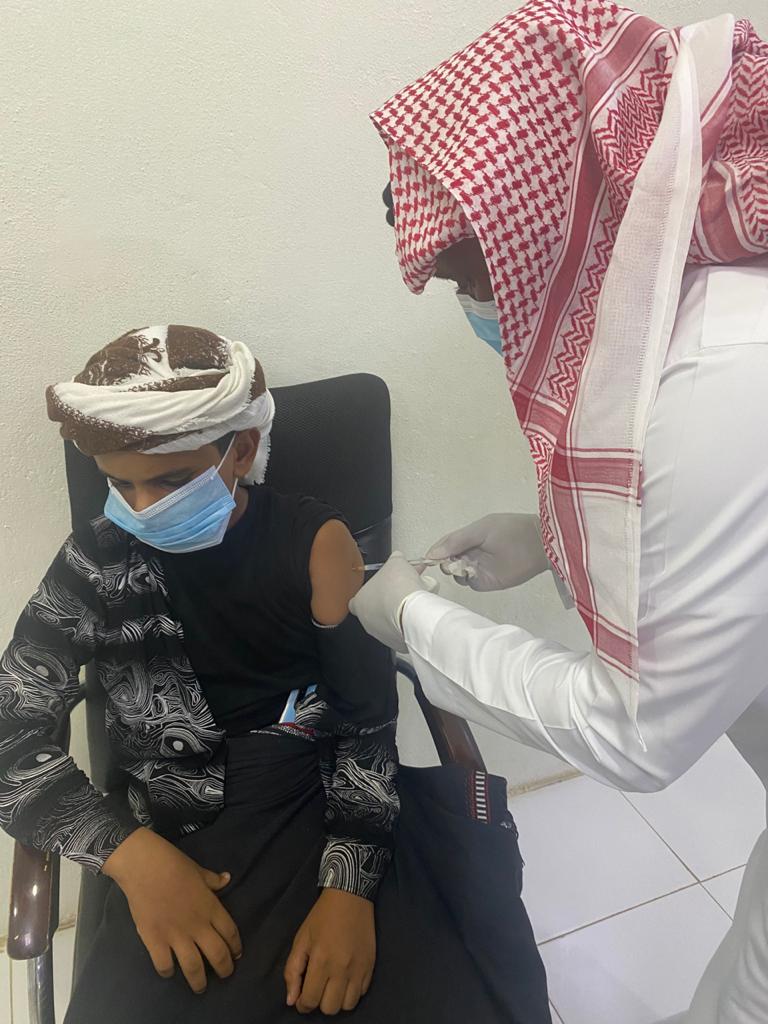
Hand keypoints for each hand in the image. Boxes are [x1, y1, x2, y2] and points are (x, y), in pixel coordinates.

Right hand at [102, 827, 241, 993]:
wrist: (144, 866)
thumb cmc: (174, 864)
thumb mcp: (199, 870)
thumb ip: (214, 880)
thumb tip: (228, 878)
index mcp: (211, 907)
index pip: (230, 933)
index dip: (236, 946)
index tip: (237, 954)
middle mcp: (197, 925)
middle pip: (217, 955)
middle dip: (224, 969)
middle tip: (225, 975)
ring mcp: (176, 935)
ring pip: (194, 967)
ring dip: (199, 980)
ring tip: (201, 987)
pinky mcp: (154, 940)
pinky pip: (165, 964)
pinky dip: (169, 972)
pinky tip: (171, 972)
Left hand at [284, 889, 375, 1014]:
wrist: (350, 897)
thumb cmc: (322, 917)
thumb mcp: (301, 939)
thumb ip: (292, 971)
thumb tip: (291, 1000)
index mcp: (321, 961)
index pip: (310, 1001)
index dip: (301, 1004)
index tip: (301, 997)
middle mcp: (342, 969)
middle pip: (329, 1008)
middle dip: (319, 1002)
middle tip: (317, 987)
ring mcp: (359, 969)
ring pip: (347, 1006)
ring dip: (337, 999)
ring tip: (332, 985)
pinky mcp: (371, 966)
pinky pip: (361, 994)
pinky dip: (351, 991)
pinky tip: (345, 978)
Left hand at [348, 551, 437, 651]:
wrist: (413, 613)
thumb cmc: (398, 588)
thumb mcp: (396, 563)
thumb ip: (394, 560)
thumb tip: (398, 559)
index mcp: (359, 603)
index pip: (355, 600)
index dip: (369, 592)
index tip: (381, 586)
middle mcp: (366, 622)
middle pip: (375, 609)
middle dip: (389, 599)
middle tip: (403, 588)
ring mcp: (382, 635)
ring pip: (389, 622)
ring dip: (399, 612)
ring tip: (415, 600)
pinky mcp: (398, 644)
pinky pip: (402, 631)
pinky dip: (409, 623)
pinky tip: (418, 613)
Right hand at [426, 513, 549, 591]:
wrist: (541, 544)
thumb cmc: (511, 531)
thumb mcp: (481, 530)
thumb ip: (456, 541)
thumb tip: (432, 554)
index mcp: (467, 538)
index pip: (444, 546)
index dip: (434, 552)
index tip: (427, 559)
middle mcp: (469, 554)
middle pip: (446, 561)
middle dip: (444, 562)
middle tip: (450, 560)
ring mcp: (477, 568)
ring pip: (456, 574)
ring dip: (455, 570)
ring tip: (463, 565)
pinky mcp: (486, 582)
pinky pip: (468, 583)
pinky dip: (465, 580)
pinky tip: (469, 573)